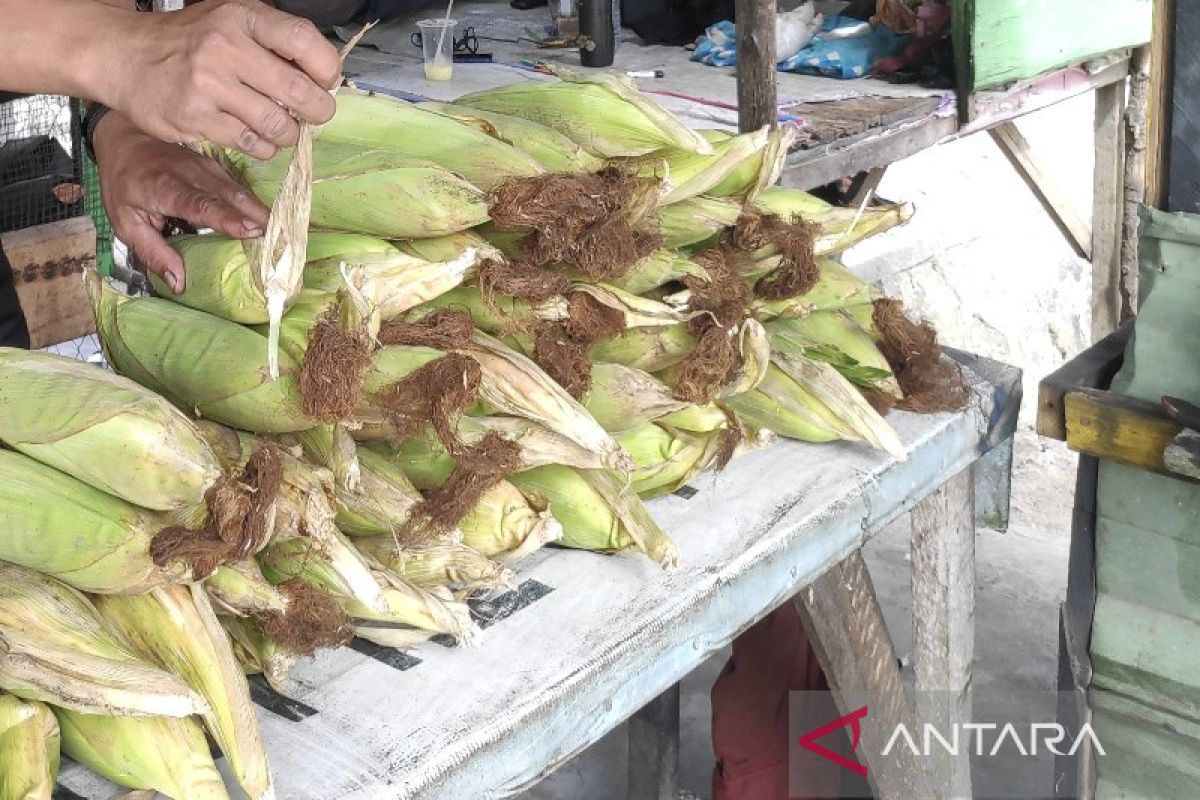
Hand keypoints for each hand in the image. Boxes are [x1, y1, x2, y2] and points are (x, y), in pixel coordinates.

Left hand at [93, 111, 269, 292]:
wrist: (125, 137)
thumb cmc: (123, 183)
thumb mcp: (124, 221)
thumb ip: (152, 252)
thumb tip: (180, 284)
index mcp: (165, 188)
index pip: (199, 204)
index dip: (226, 217)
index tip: (251, 230)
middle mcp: (191, 175)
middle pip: (229, 195)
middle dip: (255, 215)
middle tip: (280, 236)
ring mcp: (207, 168)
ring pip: (239, 190)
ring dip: (260, 211)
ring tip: (283, 230)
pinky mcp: (217, 168)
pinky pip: (239, 187)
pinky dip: (255, 204)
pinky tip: (270, 219)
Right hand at [104, 0, 340, 159]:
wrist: (124, 55)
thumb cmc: (189, 40)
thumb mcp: (230, 20)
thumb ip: (273, 40)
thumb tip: (323, 75)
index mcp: (242, 17)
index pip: (304, 41)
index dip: (326, 68)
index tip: (324, 80)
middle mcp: (225, 47)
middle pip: (299, 91)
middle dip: (318, 110)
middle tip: (314, 114)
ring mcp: (208, 84)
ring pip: (278, 125)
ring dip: (289, 133)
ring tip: (282, 128)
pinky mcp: (194, 117)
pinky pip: (250, 143)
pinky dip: (262, 146)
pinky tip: (255, 137)